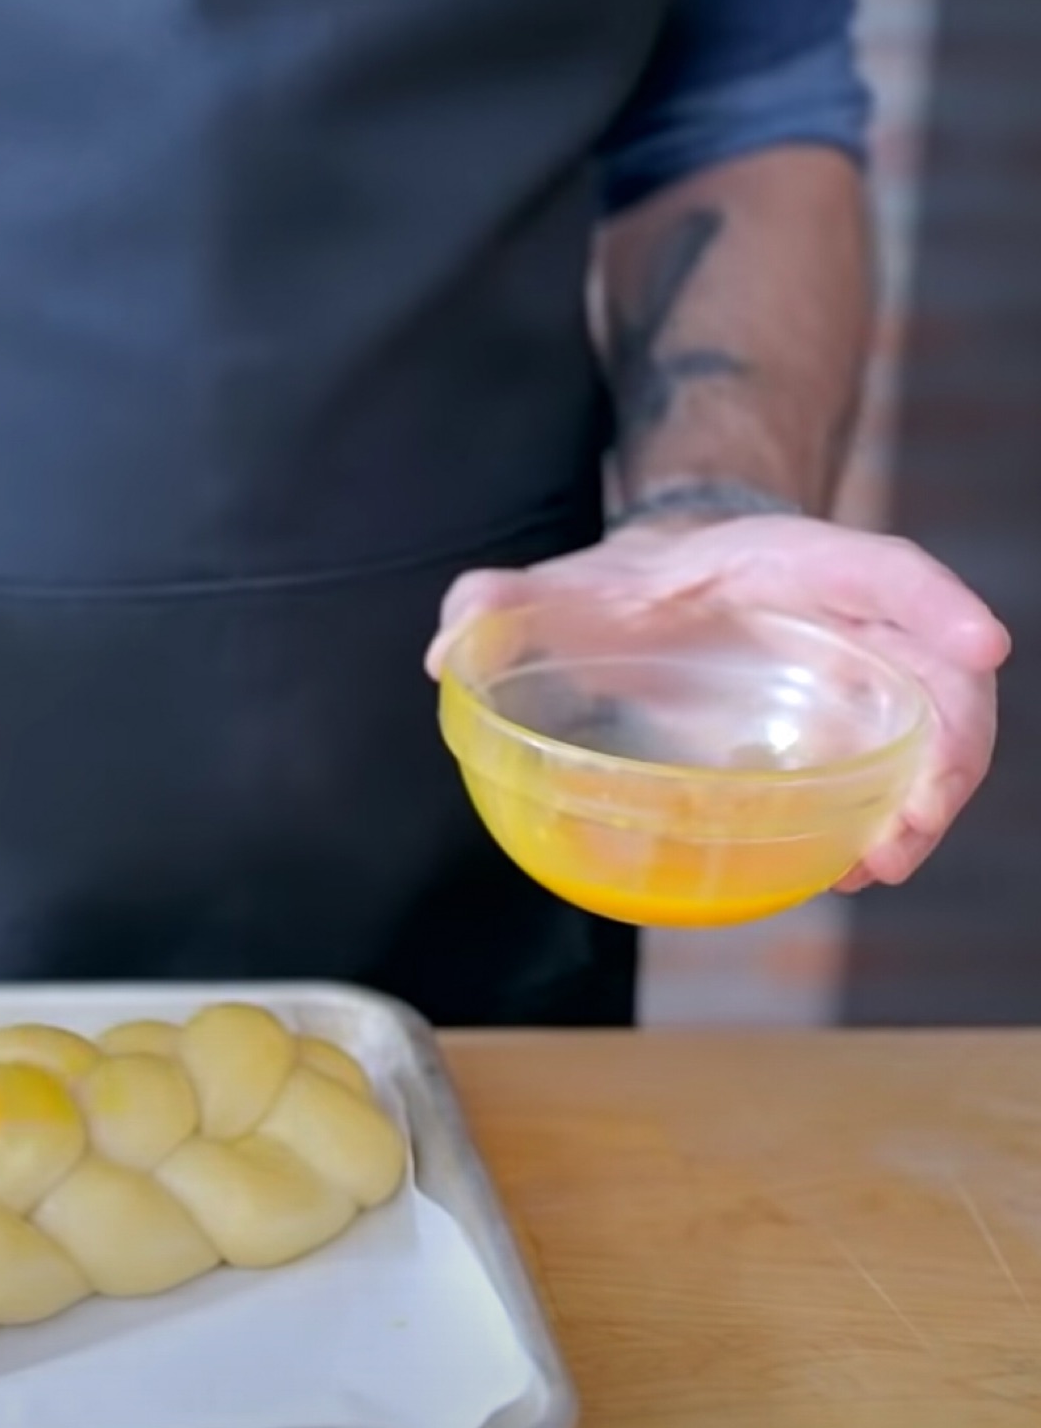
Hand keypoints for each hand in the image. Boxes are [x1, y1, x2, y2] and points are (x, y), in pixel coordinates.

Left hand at [426, 516, 1010, 891]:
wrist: (653, 589)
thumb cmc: (618, 585)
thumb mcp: (558, 587)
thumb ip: (497, 602)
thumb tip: (446, 648)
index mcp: (784, 561)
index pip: (879, 568)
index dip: (934, 602)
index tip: (982, 649)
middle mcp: (841, 614)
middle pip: (932, 667)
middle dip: (945, 744)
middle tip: (907, 828)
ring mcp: (856, 670)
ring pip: (933, 726)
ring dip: (926, 798)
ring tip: (879, 864)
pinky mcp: (848, 722)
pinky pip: (896, 766)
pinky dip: (892, 816)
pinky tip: (854, 866)